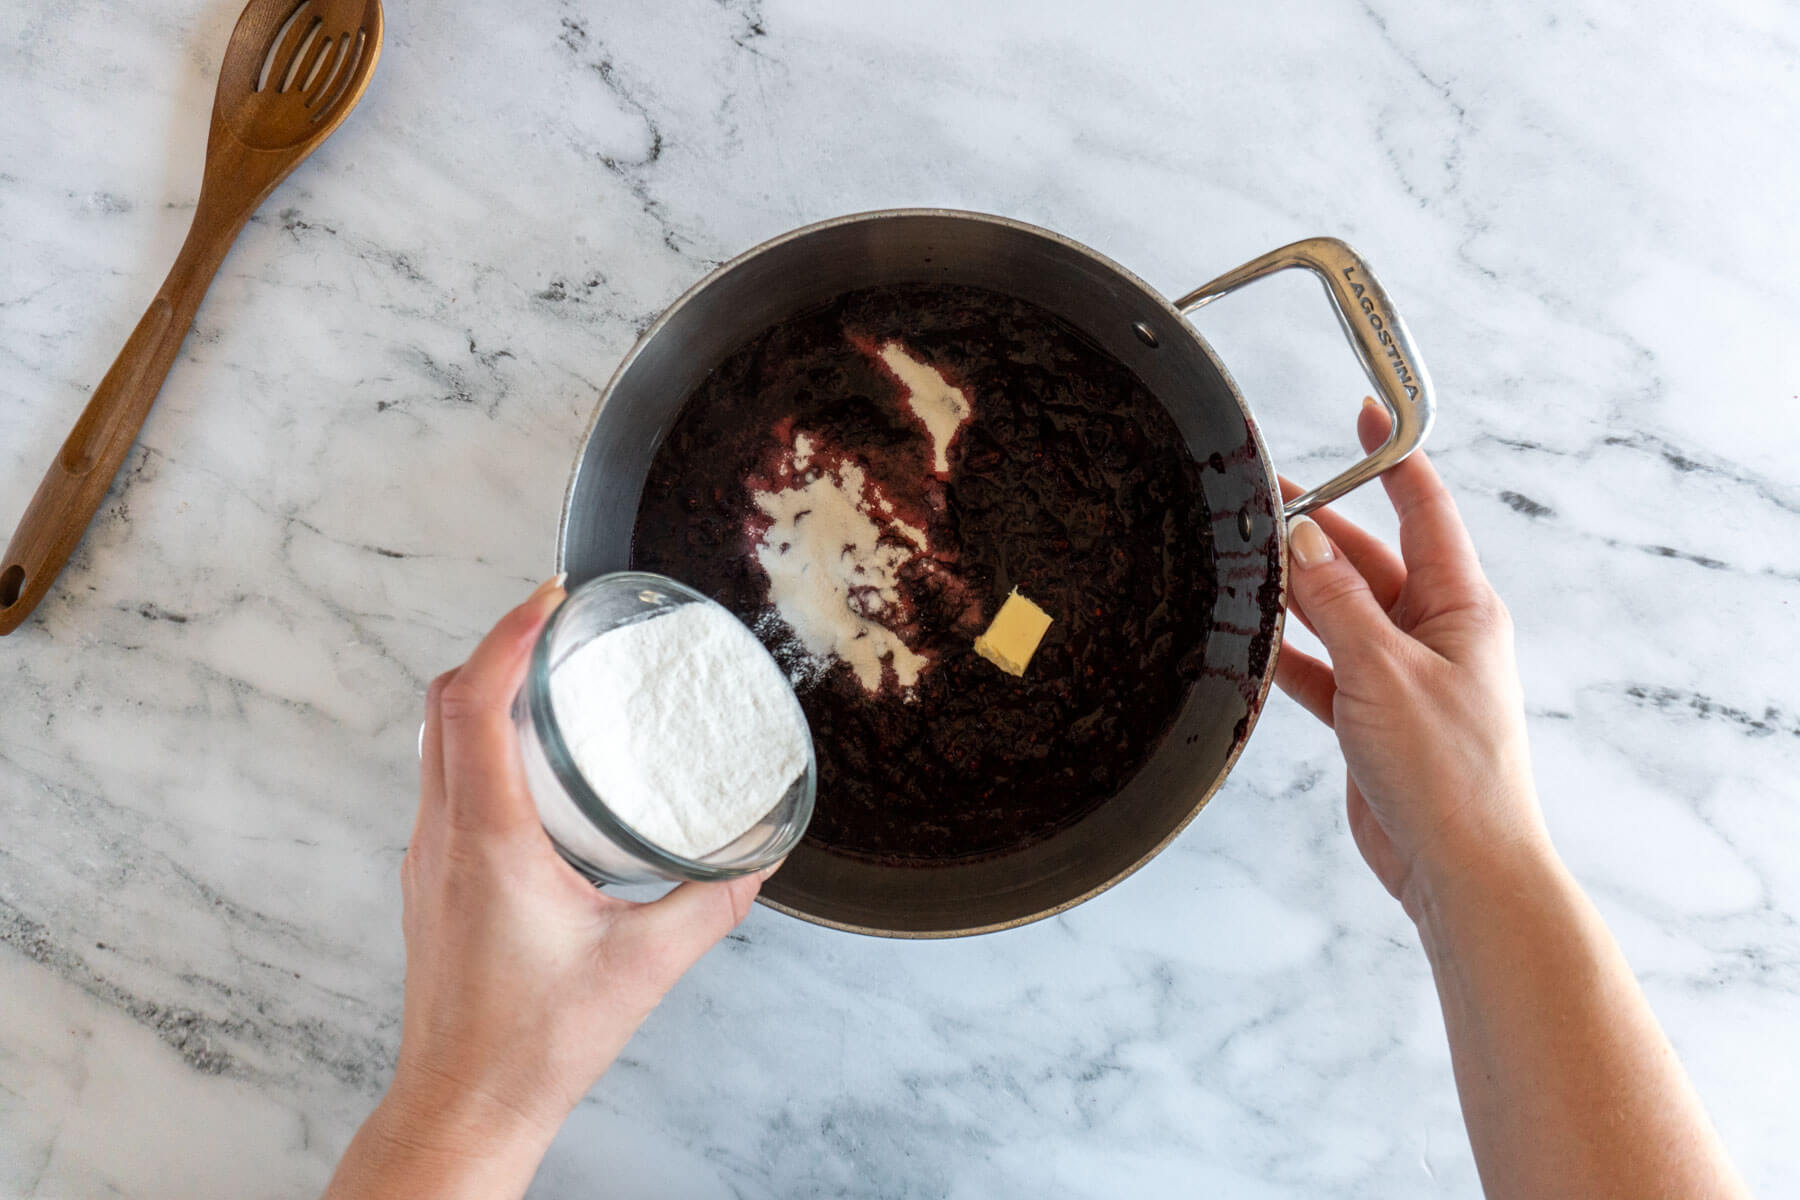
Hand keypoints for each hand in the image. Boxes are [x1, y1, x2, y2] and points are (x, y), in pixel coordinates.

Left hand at [325, 577, 767, 1198]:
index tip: (550, 597)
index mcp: (487, 840)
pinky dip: (480, 743)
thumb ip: (712, 904)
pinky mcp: (432, 880)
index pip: (474, 703)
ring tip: (551, 681)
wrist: (463, 1106)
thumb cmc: (533, 1046)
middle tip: (560, 626)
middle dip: (498, 647)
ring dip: (484, 695)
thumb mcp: (644, 967)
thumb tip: (758, 855)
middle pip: (443, 705)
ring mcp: (427, 858)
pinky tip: (535, 764)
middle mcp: (443, 836)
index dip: (507, 634)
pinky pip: (444, 781)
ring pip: (436, 742)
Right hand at [1275, 400, 1548, 916]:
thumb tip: (1301, 535)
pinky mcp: (1370, 717)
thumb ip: (1336, 600)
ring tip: (1241, 558)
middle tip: (1259, 497)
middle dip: (1318, 527)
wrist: (1459, 869)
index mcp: (1460, 607)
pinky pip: (1320, 666)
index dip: (1391, 457)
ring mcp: (1401, 675)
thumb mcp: (1384, 670)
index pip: (1424, 509)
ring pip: (1337, 611)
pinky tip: (1248, 640)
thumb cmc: (1449, 774)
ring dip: (1294, 590)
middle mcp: (1434, 633)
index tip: (1364, 412)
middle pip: (1368, 558)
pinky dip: (1287, 653)